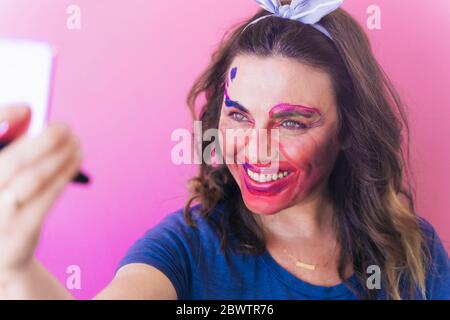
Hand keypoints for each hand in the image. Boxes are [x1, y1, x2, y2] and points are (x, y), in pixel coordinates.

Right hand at [0, 105, 82, 278]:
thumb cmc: (1, 202)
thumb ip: (6, 144)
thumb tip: (26, 113)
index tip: (26, 109)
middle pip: (13, 162)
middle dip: (44, 140)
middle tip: (65, 127)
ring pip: (33, 178)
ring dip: (60, 156)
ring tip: (76, 142)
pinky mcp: (18, 232)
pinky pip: (48, 197)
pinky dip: (65, 174)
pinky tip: (76, 160)